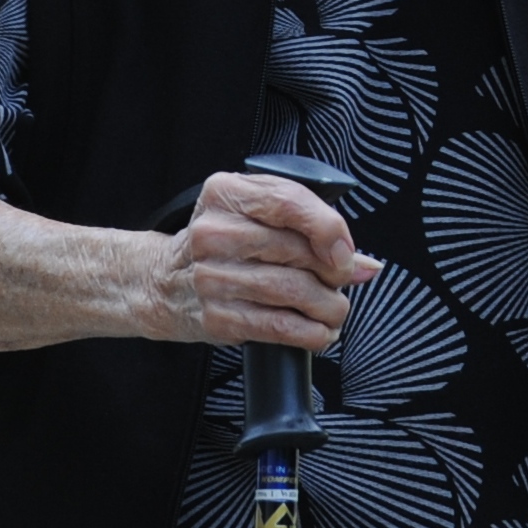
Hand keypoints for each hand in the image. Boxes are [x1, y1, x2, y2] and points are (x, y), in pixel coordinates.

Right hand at [146, 170, 380, 353]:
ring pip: (291, 291)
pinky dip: (309, 333)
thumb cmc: (220, 244)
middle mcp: (214, 233)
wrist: (162, 282)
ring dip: (328, 306)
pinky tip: (319, 332)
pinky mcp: (216, 317)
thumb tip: (365, 265)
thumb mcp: (256, 213)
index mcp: (225, 194)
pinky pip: (276, 327)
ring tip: (335, 309)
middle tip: (341, 281)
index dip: (329, 229)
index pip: (289, 203)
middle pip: (295, 251)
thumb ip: (310, 227)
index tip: (345, 252)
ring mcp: (212, 277)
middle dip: (333, 272)